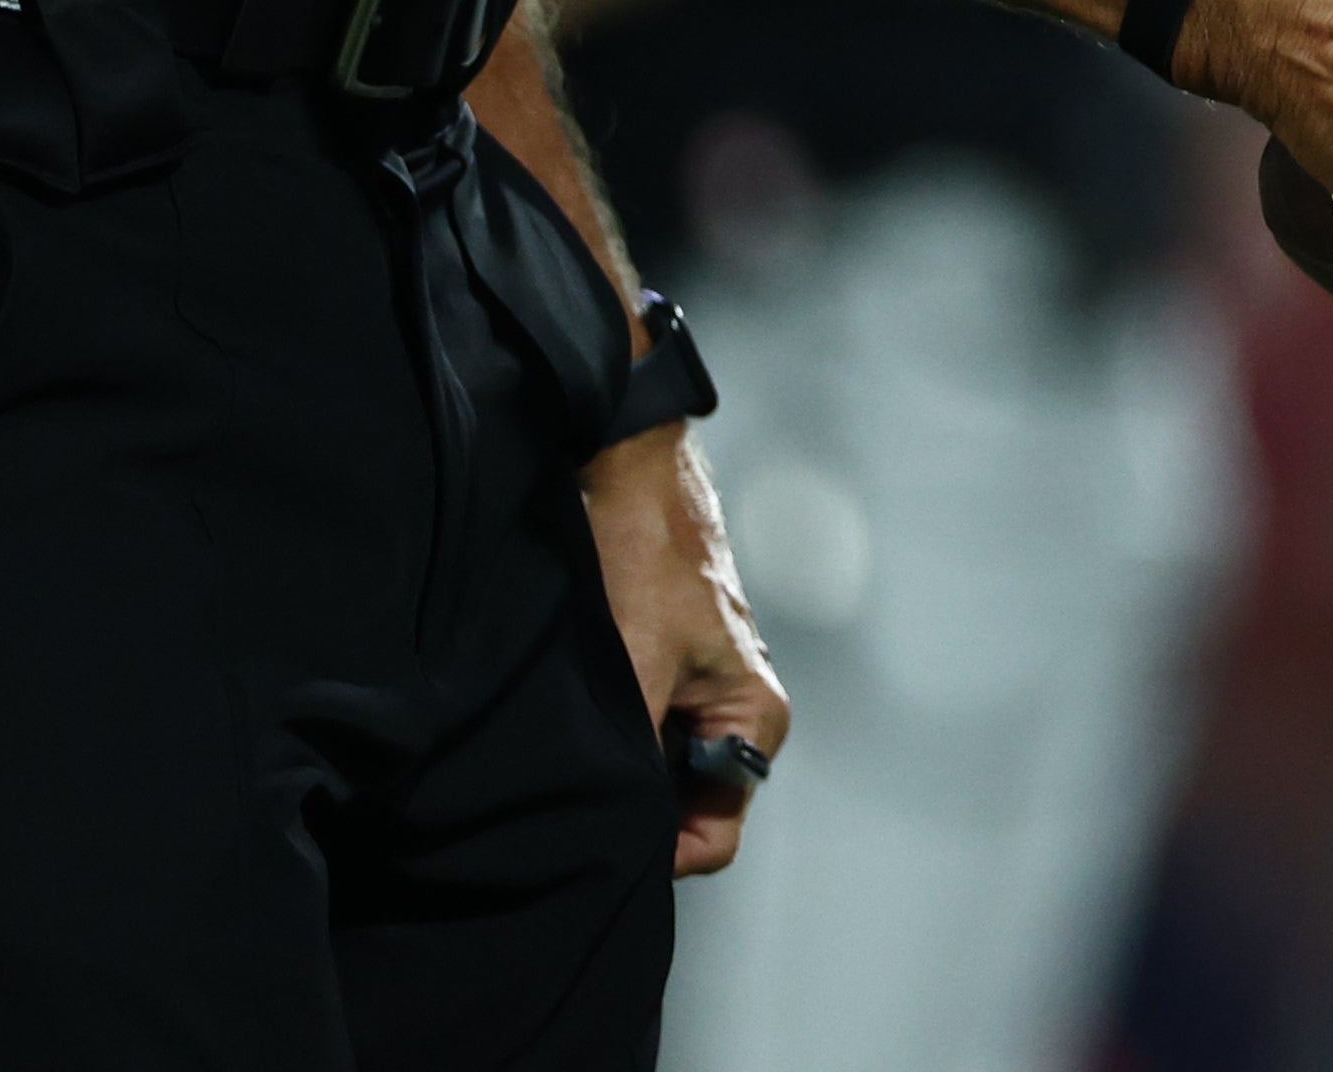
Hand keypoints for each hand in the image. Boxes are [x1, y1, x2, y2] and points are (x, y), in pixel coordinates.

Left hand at [582, 428, 785, 878]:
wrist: (634, 480)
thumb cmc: (645, 560)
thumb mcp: (635, 667)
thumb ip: (639, 754)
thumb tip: (619, 827)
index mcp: (755, 718)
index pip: (717, 835)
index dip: (660, 851)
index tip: (603, 830)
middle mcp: (742, 716)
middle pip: (690, 810)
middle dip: (637, 810)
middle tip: (581, 789)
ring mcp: (708, 699)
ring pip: (662, 777)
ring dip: (622, 774)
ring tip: (578, 750)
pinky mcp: (675, 680)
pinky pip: (647, 742)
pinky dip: (616, 743)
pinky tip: (581, 723)